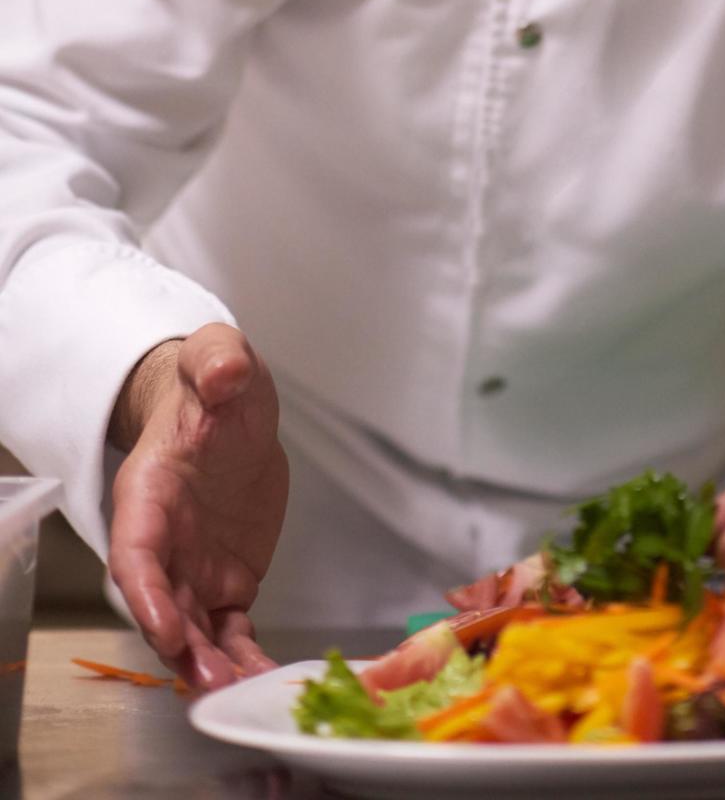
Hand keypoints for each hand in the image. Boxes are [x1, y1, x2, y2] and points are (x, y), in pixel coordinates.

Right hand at [107, 323, 288, 688]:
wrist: (230, 409)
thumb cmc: (215, 386)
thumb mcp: (219, 358)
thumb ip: (219, 361)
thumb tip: (226, 373)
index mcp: (149, 492)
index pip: (136, 551)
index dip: (147, 592)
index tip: (166, 626)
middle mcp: (165, 540)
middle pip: (163, 605)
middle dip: (181, 647)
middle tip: (211, 679)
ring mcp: (195, 567)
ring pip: (194, 629)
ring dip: (211, 664)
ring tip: (240, 691)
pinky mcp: (228, 581)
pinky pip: (231, 629)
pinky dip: (244, 656)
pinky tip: (264, 679)